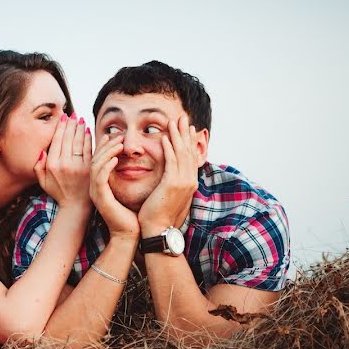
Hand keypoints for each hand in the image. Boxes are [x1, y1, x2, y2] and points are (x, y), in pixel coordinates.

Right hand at [35, 113, 91, 209]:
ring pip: (78, 141)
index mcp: (51, 165)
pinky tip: (88, 131)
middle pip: (68, 138)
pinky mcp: (89, 168)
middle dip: (71, 124)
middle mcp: (64, 164)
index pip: (57, 140)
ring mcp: (77, 166)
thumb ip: (38, 166)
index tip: (64, 118)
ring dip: (80, 128)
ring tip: (81, 119)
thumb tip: (42, 151)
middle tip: (73, 114)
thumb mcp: (42, 182)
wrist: (76, 206)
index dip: (61, 127)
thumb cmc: (59, 192)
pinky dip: (88, 139)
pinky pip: (88, 149)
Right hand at [89, 133, 139, 236]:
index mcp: (99, 184)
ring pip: (96, 165)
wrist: (129, 234)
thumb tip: (132, 160)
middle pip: (95, 158)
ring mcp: (96, 192)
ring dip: (107, 152)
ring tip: (119, 142)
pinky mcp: (101, 197)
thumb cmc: (131, 213)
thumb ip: (126, 175)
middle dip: (105, 145)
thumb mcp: (128, 190)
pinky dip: (107, 165)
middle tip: (117, 135)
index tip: (114, 135)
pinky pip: (100, 177)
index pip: (98, 159)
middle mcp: (95, 186)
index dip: (104, 146)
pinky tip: (116, 157)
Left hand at [138, 114, 198, 235]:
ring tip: (172, 121)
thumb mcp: (169, 196)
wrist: (158, 232)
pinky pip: (172, 162)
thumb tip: (169, 176)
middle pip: (188, 150)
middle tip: (182, 117)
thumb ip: (171, 183)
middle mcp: (190, 180)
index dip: (188, 140)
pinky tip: (165, 138)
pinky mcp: (173, 185)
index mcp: (189, 183)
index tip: (187, 127)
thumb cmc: (159, 216)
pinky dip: (169, 148)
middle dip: (185, 132)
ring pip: (181, 153)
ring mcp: (184, 182)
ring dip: (177, 136)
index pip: (190, 156)